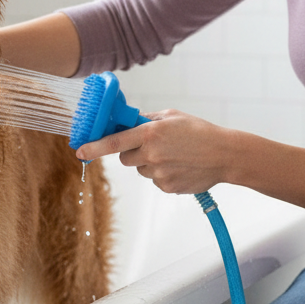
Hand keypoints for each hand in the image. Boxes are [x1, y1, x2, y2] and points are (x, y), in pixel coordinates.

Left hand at [76, 109, 234, 194]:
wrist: (224, 155)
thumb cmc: (199, 131)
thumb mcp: (172, 116)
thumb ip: (147, 119)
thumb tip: (127, 122)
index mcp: (150, 133)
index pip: (114, 142)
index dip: (94, 147)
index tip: (79, 151)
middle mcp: (151, 154)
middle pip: (124, 158)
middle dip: (131, 152)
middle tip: (150, 146)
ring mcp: (159, 173)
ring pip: (141, 169)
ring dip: (150, 162)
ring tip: (174, 155)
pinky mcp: (167, 187)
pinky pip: (155, 180)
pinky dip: (163, 173)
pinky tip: (180, 166)